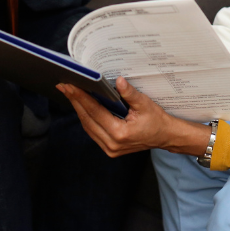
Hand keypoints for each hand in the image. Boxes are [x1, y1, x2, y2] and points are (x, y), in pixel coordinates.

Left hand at [57, 77, 211, 157]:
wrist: (165, 137)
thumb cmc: (156, 121)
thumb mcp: (145, 104)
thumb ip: (129, 93)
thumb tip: (118, 81)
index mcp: (120, 133)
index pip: (95, 112)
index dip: (81, 97)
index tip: (70, 86)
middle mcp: (112, 144)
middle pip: (87, 119)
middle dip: (75, 101)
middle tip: (64, 86)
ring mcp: (110, 149)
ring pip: (87, 127)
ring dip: (79, 110)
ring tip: (70, 93)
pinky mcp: (109, 149)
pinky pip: (93, 132)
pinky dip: (86, 118)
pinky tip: (82, 106)